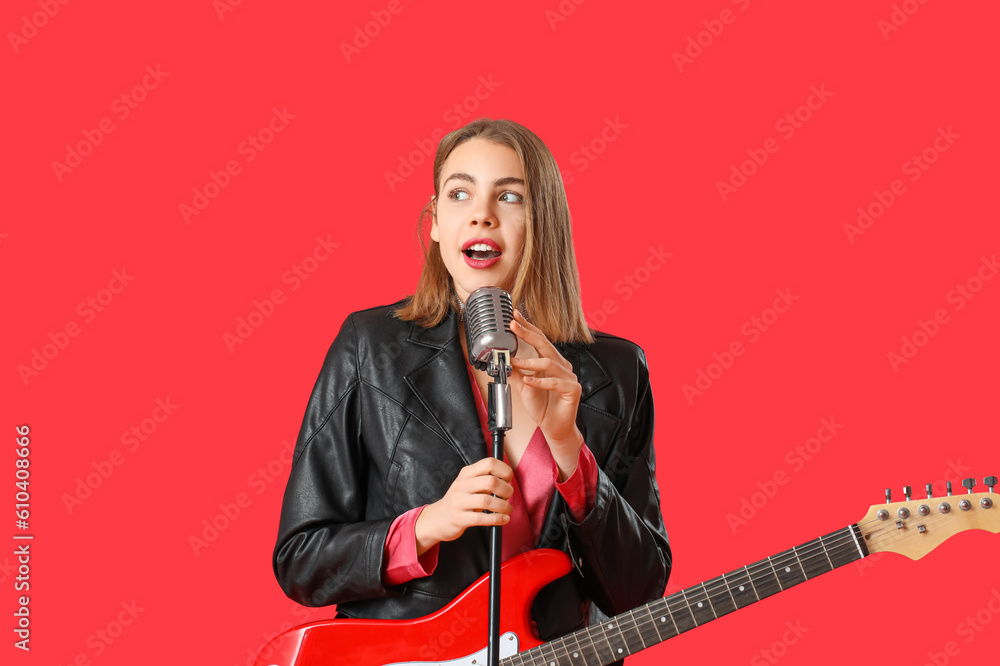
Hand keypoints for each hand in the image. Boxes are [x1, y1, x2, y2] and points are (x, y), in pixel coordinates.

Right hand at [414, 458, 512, 554]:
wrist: (437, 519)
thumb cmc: (460, 501)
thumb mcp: (468, 484)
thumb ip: (484, 478)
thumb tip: (508, 477)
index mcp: (466, 473)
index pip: (489, 463)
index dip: (504, 470)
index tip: (508, 479)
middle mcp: (461, 485)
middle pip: (491, 482)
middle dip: (506, 490)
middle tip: (508, 496)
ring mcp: (458, 501)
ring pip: (487, 501)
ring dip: (503, 506)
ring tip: (507, 510)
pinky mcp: (459, 518)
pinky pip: (481, 518)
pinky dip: (497, 519)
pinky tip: (504, 519)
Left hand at [508, 310, 584, 479]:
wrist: (554, 427)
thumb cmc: (543, 407)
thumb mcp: (524, 387)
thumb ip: (516, 373)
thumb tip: (503, 361)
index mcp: (551, 362)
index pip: (539, 340)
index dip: (528, 328)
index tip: (515, 317)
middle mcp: (562, 366)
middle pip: (545, 345)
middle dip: (528, 333)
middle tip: (514, 325)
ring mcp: (569, 377)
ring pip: (549, 363)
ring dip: (530, 362)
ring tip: (515, 362)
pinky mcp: (572, 389)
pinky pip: (555, 382)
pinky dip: (540, 381)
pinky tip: (529, 381)